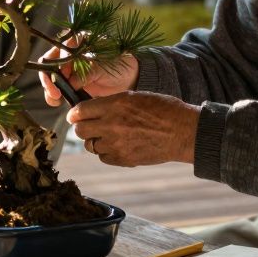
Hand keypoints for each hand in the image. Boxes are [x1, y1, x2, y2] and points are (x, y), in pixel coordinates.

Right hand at [39, 38, 138, 106]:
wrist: (130, 76)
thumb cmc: (118, 62)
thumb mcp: (101, 65)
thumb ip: (85, 72)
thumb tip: (69, 83)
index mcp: (75, 41)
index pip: (56, 51)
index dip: (54, 66)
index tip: (59, 79)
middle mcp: (68, 54)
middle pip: (48, 66)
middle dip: (48, 80)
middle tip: (55, 94)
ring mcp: (69, 69)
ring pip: (50, 79)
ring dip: (50, 90)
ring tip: (56, 100)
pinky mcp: (71, 84)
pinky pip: (58, 89)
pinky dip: (56, 96)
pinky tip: (60, 101)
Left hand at [69, 91, 197, 166]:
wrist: (182, 132)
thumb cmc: (163, 110)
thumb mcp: (135, 97)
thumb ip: (111, 104)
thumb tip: (91, 110)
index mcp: (114, 105)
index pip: (79, 111)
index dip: (75, 114)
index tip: (75, 116)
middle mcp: (111, 124)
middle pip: (80, 131)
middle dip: (83, 128)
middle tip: (91, 126)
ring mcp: (116, 144)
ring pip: (91, 146)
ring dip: (96, 141)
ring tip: (109, 136)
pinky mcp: (123, 159)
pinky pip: (103, 157)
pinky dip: (107, 152)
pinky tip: (119, 146)